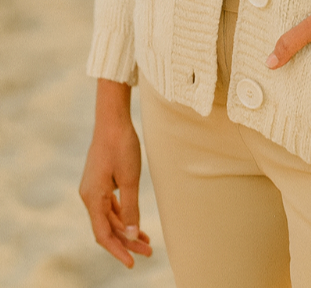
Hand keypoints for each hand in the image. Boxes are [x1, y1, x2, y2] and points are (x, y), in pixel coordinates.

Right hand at [79, 80, 151, 267]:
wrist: (113, 120)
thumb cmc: (121, 146)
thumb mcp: (130, 178)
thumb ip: (130, 207)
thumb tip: (131, 233)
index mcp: (93, 197)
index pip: (103, 234)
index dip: (118, 250)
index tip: (133, 262)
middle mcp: (89, 196)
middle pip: (107, 227)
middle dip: (127, 241)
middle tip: (148, 251)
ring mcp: (93, 189)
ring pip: (109, 217)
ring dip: (126, 229)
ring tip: (146, 240)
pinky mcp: (100, 181)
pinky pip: (109, 206)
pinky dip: (122, 215)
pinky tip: (135, 222)